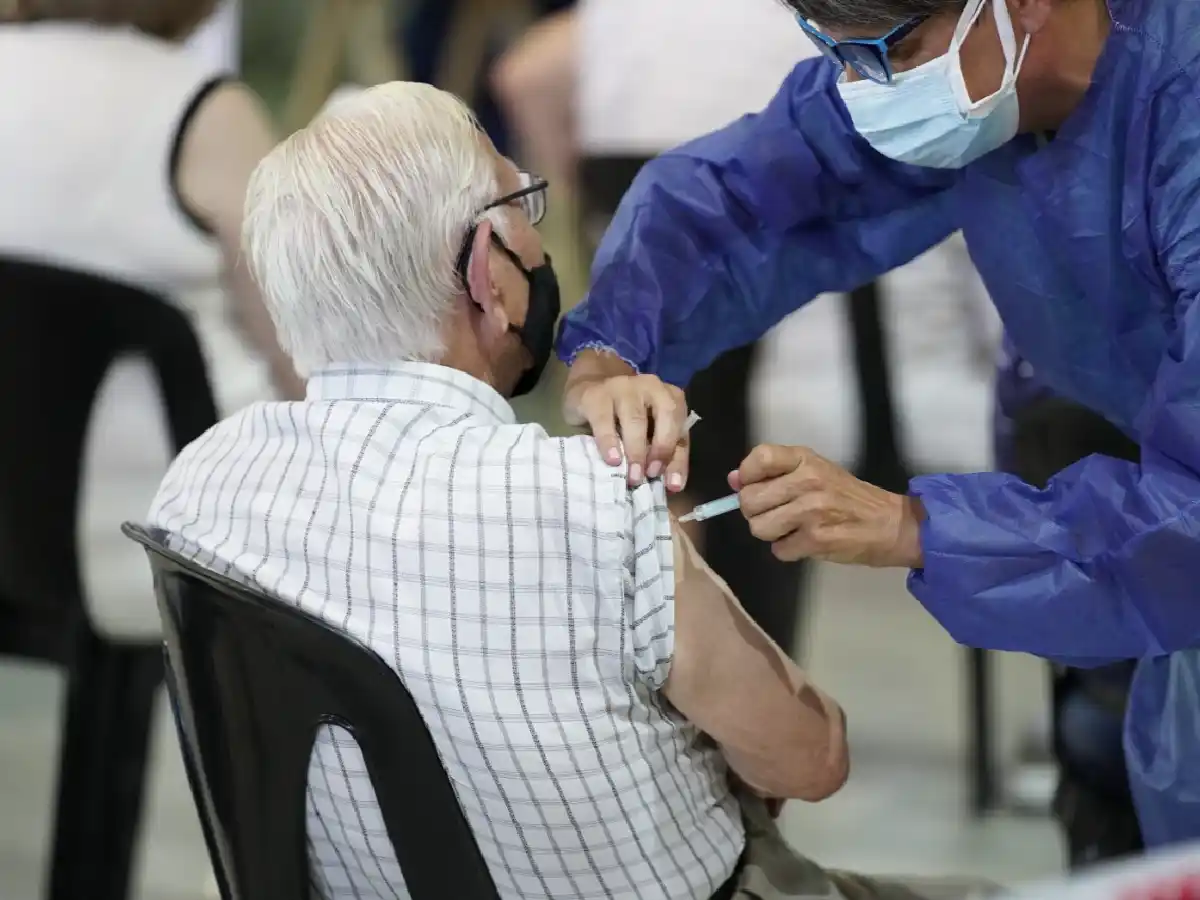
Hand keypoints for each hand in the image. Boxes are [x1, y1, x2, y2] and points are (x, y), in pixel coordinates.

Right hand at [564, 349, 689, 488]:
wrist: (586, 393)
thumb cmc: (623, 420)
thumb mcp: (648, 435)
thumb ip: (663, 456)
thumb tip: (673, 486)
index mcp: (670, 396)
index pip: (681, 429)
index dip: (678, 459)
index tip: (671, 485)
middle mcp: (651, 386)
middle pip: (667, 412)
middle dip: (662, 447)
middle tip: (651, 474)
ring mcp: (622, 386)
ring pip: (635, 417)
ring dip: (636, 450)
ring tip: (633, 476)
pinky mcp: (595, 394)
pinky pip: (604, 419)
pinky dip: (609, 442)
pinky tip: (613, 459)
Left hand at [732, 444, 923, 567]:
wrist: (889, 524)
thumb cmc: (848, 497)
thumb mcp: (814, 472)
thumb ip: (775, 473)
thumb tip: (734, 480)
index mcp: (805, 459)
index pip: (759, 458)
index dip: (747, 475)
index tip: (752, 485)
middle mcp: (807, 481)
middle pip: (749, 499)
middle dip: (755, 511)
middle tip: (775, 513)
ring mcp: (811, 511)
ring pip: (759, 527)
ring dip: (771, 533)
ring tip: (791, 528)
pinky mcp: (816, 539)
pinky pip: (778, 550)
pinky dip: (788, 550)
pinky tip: (805, 542)